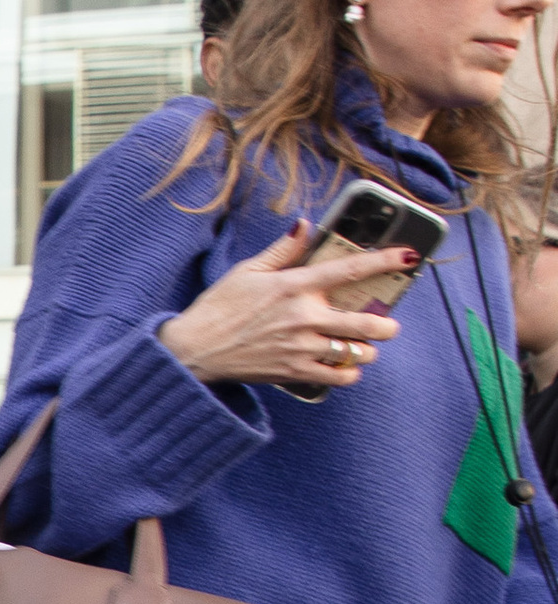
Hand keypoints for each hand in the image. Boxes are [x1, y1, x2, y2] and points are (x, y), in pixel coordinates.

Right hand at [157, 222, 414, 391]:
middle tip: (388, 324)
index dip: (384, 261)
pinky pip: (338, 377)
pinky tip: (345, 368)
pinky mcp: (295, 373)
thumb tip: (304, 226)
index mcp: (294, 286)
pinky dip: (348, 374)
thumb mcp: (248, 271)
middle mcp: (303, 317)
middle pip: (366, 322)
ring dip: (368, 351)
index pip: (350, 270)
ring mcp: (301, 348)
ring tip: (365, 347)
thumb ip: (282, 250)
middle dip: (386, 325)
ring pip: (356, 353)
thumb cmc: (219, 307)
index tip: (408, 256)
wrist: (195, 350)